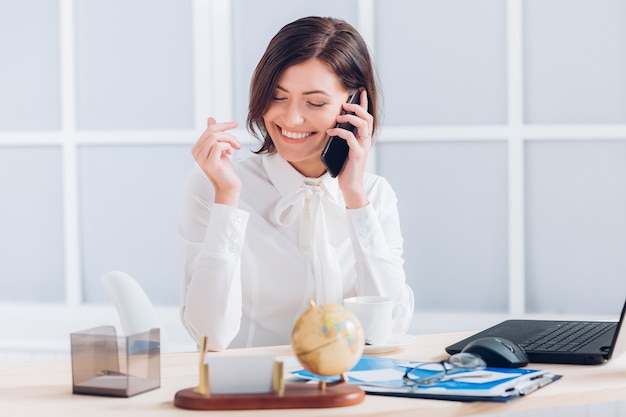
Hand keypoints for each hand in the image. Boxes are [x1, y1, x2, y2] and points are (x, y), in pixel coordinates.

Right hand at [191, 117, 241, 205]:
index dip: (223, 125)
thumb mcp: (219, 149)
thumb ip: (214, 135)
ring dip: (230, 140)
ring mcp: (201, 158)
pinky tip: (231, 153)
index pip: (209, 129)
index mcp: (197, 148)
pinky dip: (228, 147)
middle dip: (228, 133)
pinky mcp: (210, 163)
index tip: (235, 124)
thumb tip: (210, 118)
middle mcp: (196, 153)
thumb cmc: (224, 168)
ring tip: (235, 148)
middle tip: (237, 143)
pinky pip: (219, 146)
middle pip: (212, 131)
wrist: (228, 186)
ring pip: (216, 137)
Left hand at [325, 89, 372, 208]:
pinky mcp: (357, 154)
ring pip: (362, 125)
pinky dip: (340, 132)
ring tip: (338, 117)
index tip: (360, 91)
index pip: (366, 117)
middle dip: (357, 107)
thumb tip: (333, 124)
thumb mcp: (344, 149)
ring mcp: (363, 147)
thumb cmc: (346, 168)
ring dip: (350, 117)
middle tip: (345, 104)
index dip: (364, 103)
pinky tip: (331, 132)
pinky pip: (350, 138)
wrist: (350, 186)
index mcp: (364, 138)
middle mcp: (366, 141)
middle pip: (367, 117)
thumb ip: (343, 137)